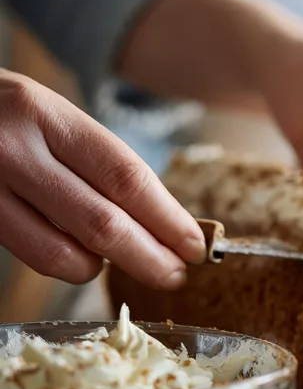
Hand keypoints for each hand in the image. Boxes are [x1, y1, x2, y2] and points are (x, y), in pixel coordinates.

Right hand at [0, 70, 206, 288]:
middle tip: (176, 274)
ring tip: (130, 261)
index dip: (168, 219)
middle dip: (150, 257)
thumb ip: (98, 163)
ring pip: (63, 252)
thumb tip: (163, 222)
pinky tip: (84, 257)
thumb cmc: (3, 115)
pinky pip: (32, 255)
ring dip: (106, 267)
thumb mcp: (50, 117)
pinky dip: (69, 264)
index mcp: (46, 114)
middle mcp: (12, 148)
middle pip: (102, 222)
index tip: (196, 245)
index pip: (126, 177)